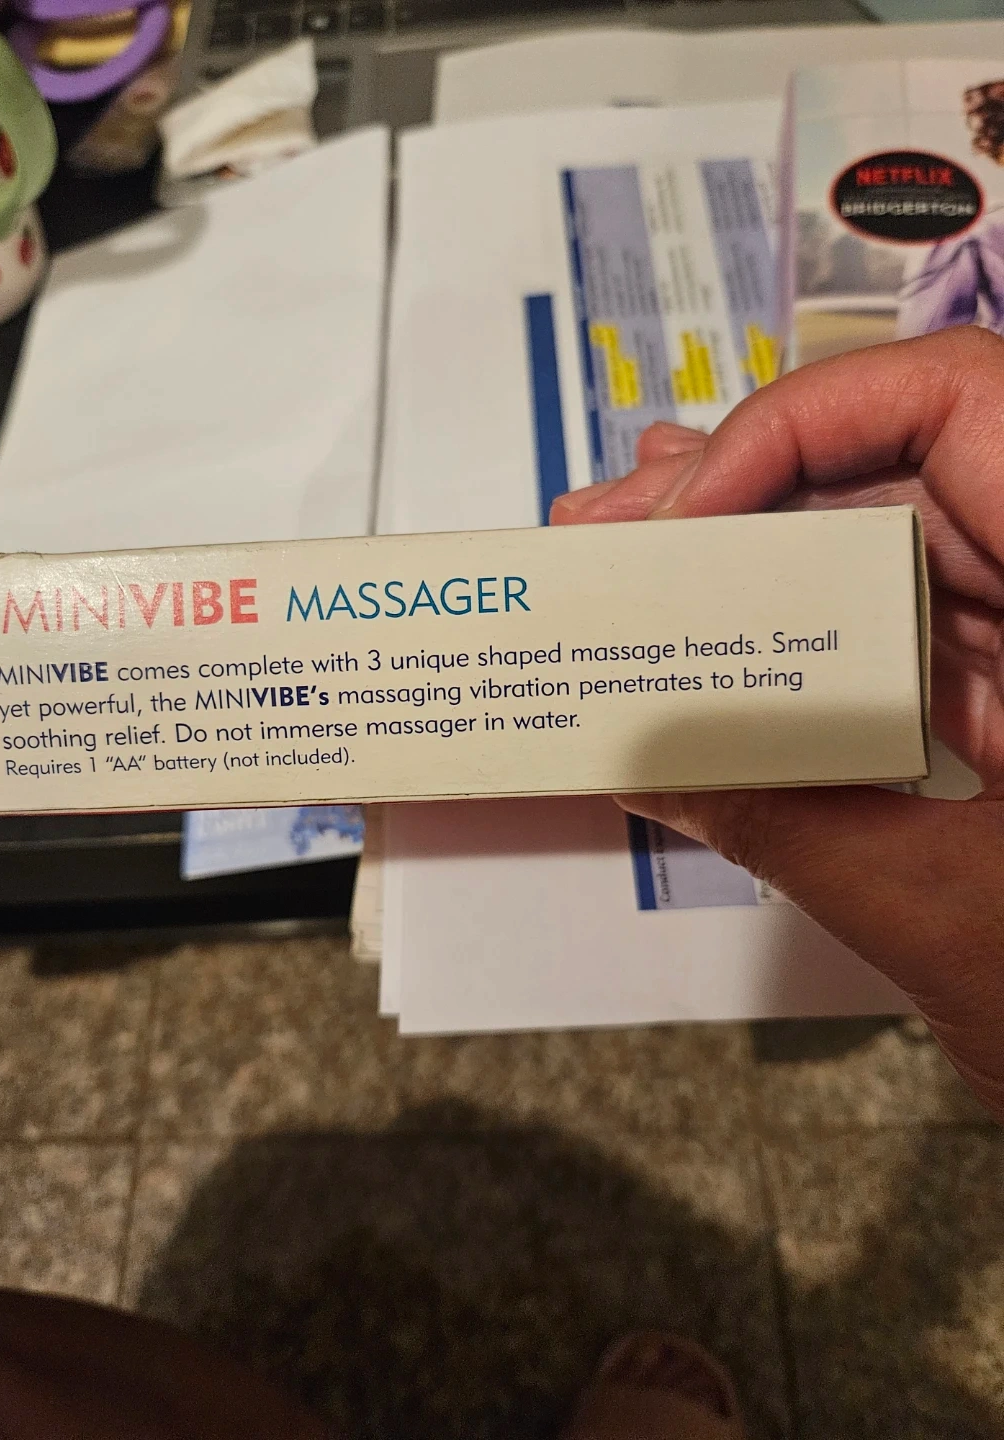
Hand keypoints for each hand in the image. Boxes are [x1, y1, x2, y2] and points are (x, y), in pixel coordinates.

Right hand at [552, 327, 1003, 1118]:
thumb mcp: (951, 922)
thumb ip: (787, 824)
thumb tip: (647, 757)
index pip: (964, 404)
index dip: (810, 422)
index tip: (689, 507)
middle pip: (904, 473)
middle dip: (742, 493)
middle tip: (609, 532)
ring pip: (896, 547)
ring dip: (759, 557)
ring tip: (631, 567)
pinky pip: (907, 631)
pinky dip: (805, 634)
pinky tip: (718, 635)